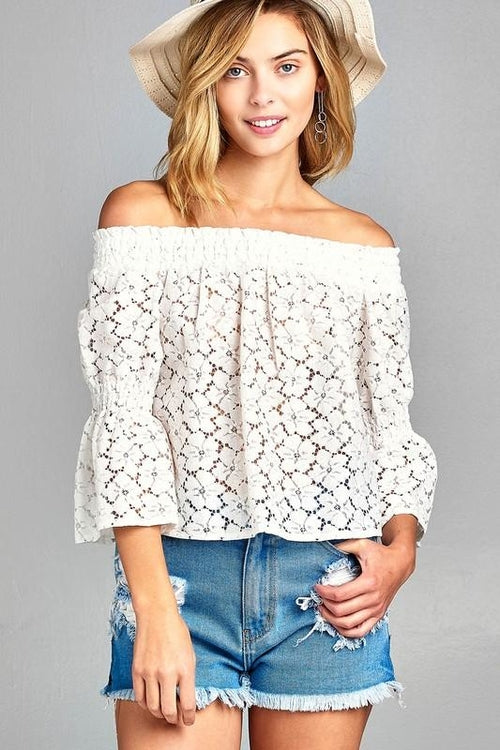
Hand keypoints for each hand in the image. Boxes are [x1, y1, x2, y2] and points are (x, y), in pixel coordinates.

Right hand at [132, 607, 196, 724]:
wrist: (156, 615)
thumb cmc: (176, 632)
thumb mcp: (190, 655)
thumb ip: (188, 678)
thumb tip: (185, 699)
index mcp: (185, 669)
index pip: (188, 705)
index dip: (188, 718)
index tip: (188, 720)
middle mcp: (167, 673)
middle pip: (168, 711)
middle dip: (173, 719)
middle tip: (175, 718)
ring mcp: (150, 672)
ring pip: (153, 707)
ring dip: (159, 713)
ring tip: (163, 711)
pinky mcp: (137, 670)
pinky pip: (139, 697)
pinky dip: (145, 704)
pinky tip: (151, 701)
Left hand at [313, 538, 415, 638]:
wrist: (400, 563)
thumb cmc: (382, 555)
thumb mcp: (362, 544)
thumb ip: (344, 546)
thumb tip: (326, 548)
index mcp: (369, 582)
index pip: (340, 595)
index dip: (324, 593)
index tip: (317, 587)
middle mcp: (373, 599)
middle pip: (341, 611)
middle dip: (325, 605)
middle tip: (319, 598)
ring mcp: (377, 609)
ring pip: (349, 624)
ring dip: (332, 619)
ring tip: (324, 609)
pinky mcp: (378, 615)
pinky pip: (361, 631)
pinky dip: (346, 631)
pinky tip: (337, 623)